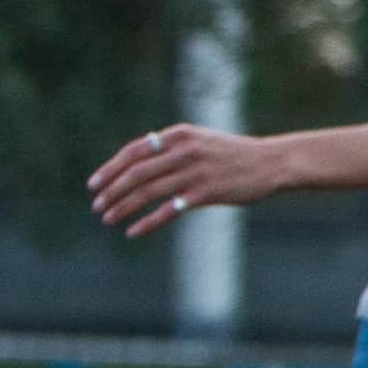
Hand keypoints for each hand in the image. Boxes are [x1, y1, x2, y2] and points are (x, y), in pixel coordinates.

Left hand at [91, 122, 292, 235]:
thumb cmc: (234, 153)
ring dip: (123, 207)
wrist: (273, 162)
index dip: (109, 169)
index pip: (133, 152)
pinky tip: (133, 231)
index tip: (94, 185)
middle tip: (97, 206)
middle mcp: (184, 151)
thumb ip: (171, 146)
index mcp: (178, 136)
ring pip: (147, 192)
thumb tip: (138, 157)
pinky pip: (168, 210)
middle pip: (136, 173)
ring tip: (108, 219)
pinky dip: (147, 222)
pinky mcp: (206, 193)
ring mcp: (195, 172)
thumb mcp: (200, 140)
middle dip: (111, 191)